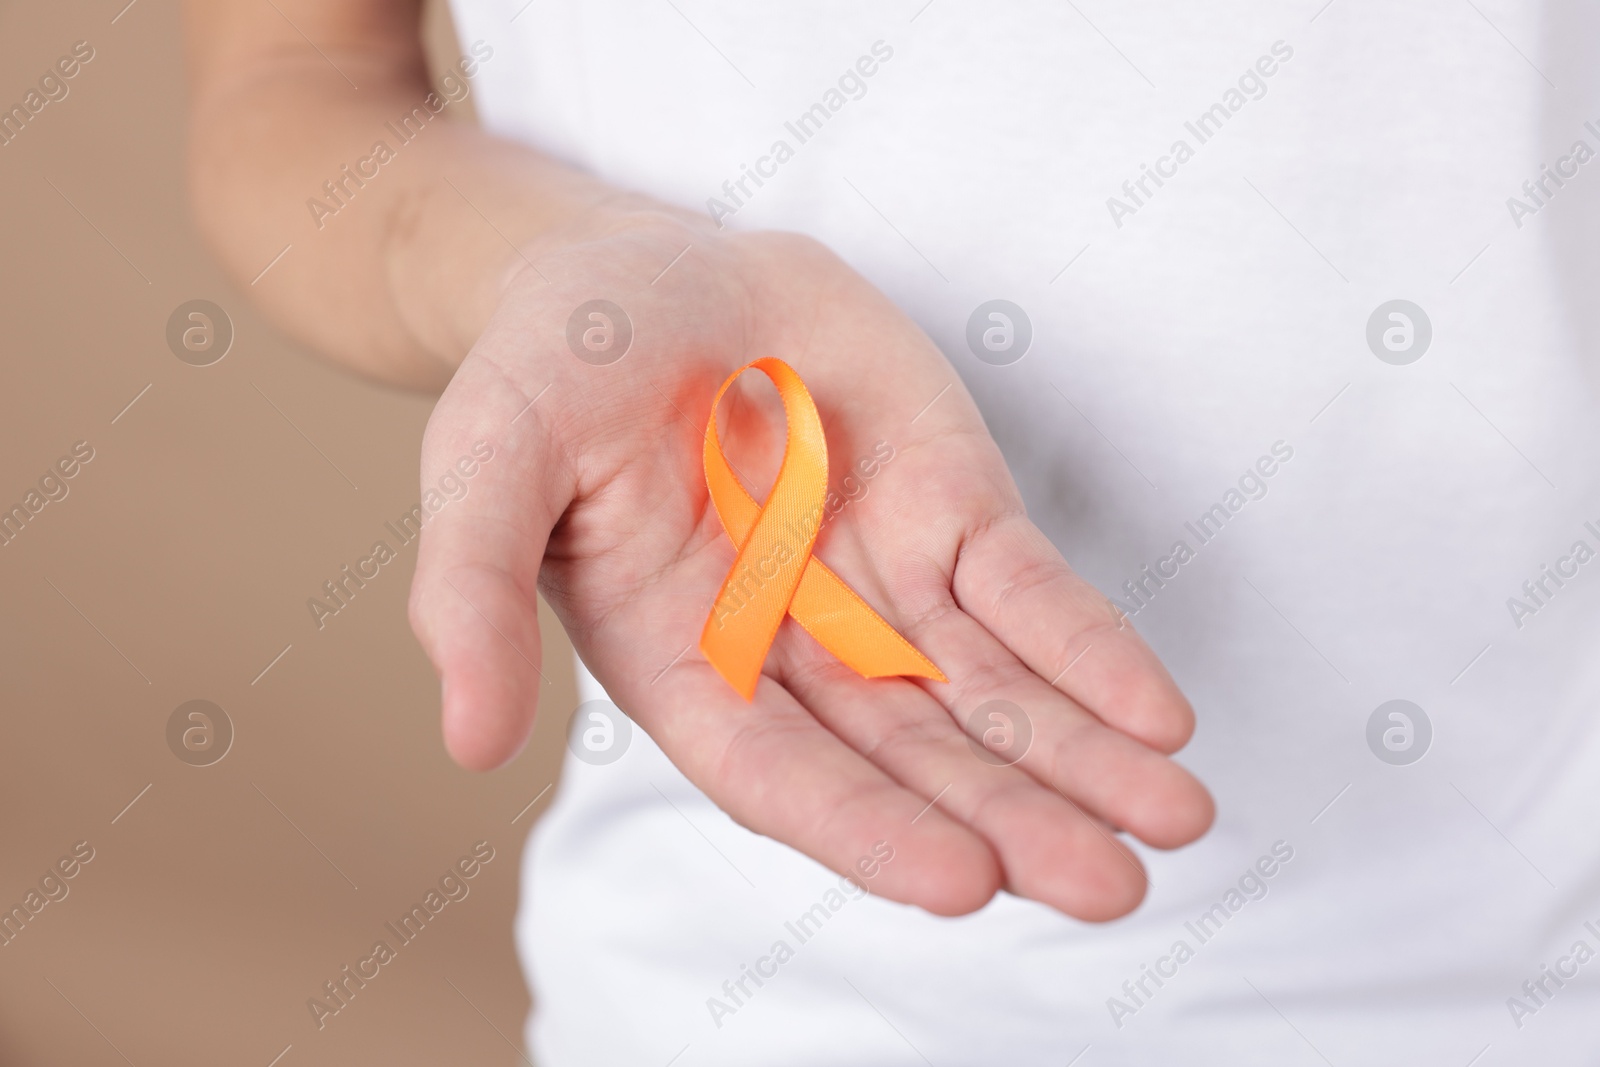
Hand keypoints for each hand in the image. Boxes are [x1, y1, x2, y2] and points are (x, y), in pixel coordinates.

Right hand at [407, 208, 1212, 920]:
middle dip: (1012, 820)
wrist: (640, 269)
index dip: (868, 827)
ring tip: (1173, 824)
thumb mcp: (484, 460)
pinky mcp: (949, 509)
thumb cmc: (548, 374)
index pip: (782, 774)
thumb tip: (467, 742)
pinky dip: (1092, 648)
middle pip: (912, 756)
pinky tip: (1158, 712)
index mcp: (682, 665)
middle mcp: (793, 650)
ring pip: (991, 691)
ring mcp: (881, 583)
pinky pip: (1029, 589)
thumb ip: (471, 592)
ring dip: (1081, 757)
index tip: (964, 883)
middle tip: (1109, 888)